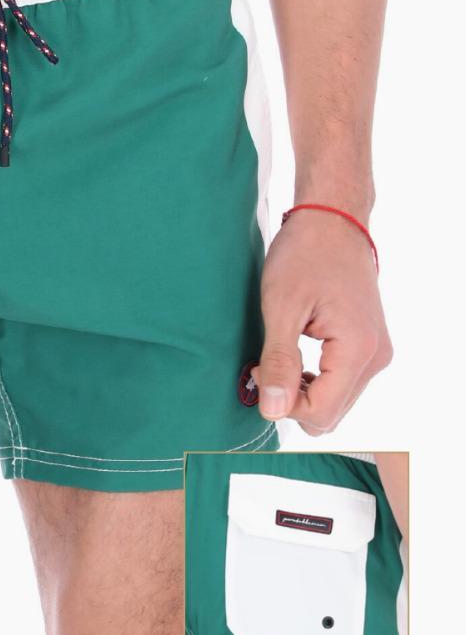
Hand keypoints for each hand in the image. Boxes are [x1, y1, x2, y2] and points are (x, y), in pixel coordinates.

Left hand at [253, 209, 391, 434]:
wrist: (332, 221)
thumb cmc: (304, 255)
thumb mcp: (282, 308)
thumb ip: (279, 363)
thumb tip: (273, 412)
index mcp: (358, 351)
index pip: (320, 412)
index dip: (283, 403)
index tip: (259, 371)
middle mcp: (375, 358)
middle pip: (331, 414)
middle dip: (293, 400)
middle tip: (265, 364)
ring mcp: (376, 353)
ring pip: (336, 402)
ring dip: (303, 390)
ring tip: (278, 356)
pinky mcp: (368, 346)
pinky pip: (341, 383)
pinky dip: (315, 379)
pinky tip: (293, 355)